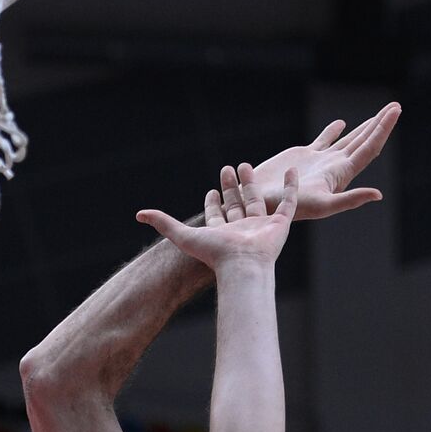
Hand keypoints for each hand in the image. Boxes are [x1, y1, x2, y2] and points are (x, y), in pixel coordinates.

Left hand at [137, 165, 298, 269]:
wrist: (244, 266)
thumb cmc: (215, 254)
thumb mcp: (182, 235)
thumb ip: (163, 223)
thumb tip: (138, 214)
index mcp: (222, 234)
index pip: (216, 215)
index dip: (212, 203)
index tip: (210, 190)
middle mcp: (241, 230)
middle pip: (235, 205)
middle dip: (230, 188)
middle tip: (226, 169)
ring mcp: (261, 227)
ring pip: (257, 202)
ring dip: (251, 185)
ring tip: (245, 166)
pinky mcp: (280, 224)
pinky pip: (289, 202)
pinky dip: (291, 188)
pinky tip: (291, 173)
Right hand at [251, 102, 400, 220]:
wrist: (260, 201)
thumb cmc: (288, 206)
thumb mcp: (321, 205)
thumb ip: (349, 200)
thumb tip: (378, 195)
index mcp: (342, 174)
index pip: (369, 148)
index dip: (384, 129)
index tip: (396, 110)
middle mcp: (336, 167)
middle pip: (364, 141)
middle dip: (380, 123)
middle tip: (396, 105)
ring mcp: (321, 161)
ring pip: (348, 140)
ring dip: (365, 126)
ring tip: (380, 113)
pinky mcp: (304, 156)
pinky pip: (324, 140)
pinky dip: (333, 130)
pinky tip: (341, 123)